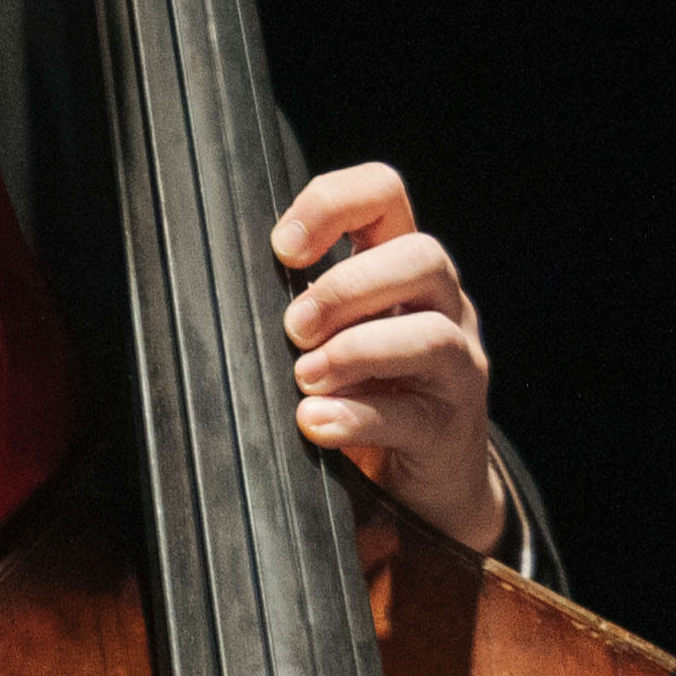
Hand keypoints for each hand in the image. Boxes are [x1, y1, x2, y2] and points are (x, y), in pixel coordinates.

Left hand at [269, 162, 507, 553]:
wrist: (422, 481)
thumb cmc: (361, 392)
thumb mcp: (330, 334)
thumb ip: (298, 306)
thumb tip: (218, 295)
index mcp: (401, 267)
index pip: (383, 194)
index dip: (332, 204)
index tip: (282, 248)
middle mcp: (442, 305)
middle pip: (423, 257)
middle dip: (348, 288)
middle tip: (294, 328)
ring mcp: (456, 365)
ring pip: (431, 334)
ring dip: (355, 351)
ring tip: (304, 377)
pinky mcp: (451, 426)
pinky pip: (413, 414)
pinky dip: (357, 417)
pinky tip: (315, 422)